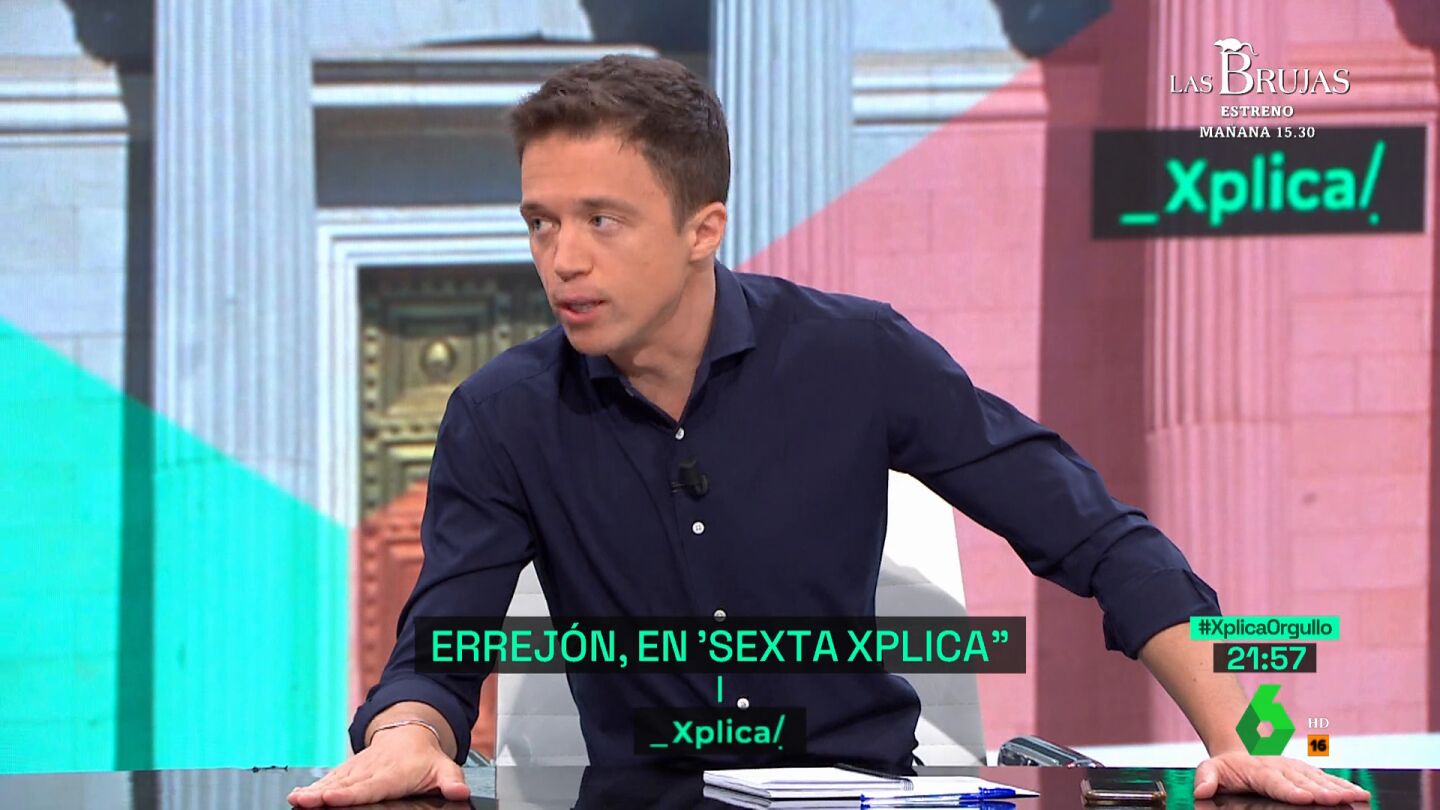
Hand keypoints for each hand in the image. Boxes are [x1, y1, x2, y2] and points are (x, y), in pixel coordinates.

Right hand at [287, 726, 470, 806]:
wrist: (410, 732)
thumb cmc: (425, 757)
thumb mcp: (444, 767)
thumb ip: (451, 780)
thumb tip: (460, 790)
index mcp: (394, 772)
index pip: (371, 786)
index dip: (352, 792)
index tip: (334, 797)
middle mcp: (372, 769)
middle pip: (346, 785)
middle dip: (324, 793)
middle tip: (305, 801)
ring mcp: (358, 769)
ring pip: (334, 781)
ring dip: (313, 790)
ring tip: (296, 798)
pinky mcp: (349, 770)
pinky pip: (330, 779)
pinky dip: (314, 786)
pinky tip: (298, 795)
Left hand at [1193, 751, 1369, 804]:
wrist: (1239, 748)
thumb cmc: (1226, 767)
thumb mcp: (1210, 769)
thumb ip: (1205, 779)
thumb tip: (1201, 790)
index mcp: (1259, 771)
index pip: (1276, 783)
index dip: (1290, 790)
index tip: (1304, 797)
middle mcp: (1281, 768)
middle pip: (1304, 783)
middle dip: (1323, 792)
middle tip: (1340, 800)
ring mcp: (1295, 770)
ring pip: (1319, 780)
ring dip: (1339, 788)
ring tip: (1358, 796)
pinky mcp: (1305, 773)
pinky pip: (1326, 779)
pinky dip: (1343, 785)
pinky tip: (1360, 794)